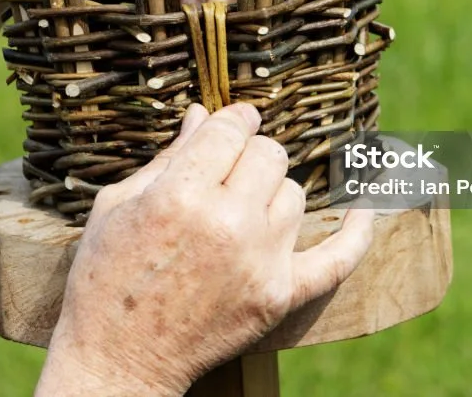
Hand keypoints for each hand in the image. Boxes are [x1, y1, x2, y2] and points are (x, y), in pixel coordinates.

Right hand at [34, 104, 374, 396]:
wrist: (118, 358)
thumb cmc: (105, 277)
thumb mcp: (117, 206)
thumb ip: (167, 158)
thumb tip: (202, 113)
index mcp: (180, 195)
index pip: (231, 129)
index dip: (233, 120)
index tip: (232, 123)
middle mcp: (227, 223)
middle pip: (270, 155)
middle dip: (248, 156)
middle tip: (226, 173)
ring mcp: (260, 261)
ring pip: (295, 194)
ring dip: (271, 193)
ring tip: (242, 211)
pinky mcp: (280, 296)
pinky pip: (338, 257)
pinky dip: (358, 231)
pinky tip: (367, 207)